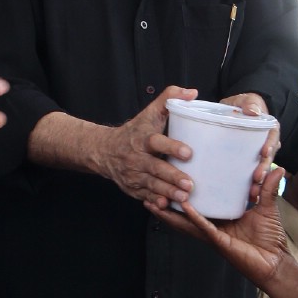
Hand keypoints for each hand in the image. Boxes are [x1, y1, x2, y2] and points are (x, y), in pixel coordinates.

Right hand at [98, 86, 198, 207]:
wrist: (105, 150)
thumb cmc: (134, 131)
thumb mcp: (149, 113)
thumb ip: (169, 99)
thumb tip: (192, 92)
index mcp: (143, 138)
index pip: (157, 142)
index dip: (172, 147)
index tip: (188, 153)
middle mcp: (137, 157)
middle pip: (155, 168)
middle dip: (172, 177)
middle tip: (189, 183)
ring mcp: (134, 174)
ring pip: (152, 185)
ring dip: (168, 191)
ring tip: (184, 197)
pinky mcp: (133, 188)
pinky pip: (144, 196)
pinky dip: (154, 201)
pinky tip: (166, 205)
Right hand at [148, 165, 288, 284]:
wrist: (276, 263)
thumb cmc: (270, 240)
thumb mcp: (267, 207)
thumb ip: (267, 188)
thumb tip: (278, 168)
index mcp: (220, 219)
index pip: (199, 204)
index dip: (186, 193)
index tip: (174, 177)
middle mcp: (213, 227)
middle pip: (184, 215)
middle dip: (168, 204)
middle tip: (152, 189)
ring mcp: (214, 235)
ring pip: (186, 222)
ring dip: (170, 213)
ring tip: (154, 200)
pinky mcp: (220, 241)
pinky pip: (203, 227)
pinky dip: (193, 217)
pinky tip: (183, 207)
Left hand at [220, 92, 277, 196]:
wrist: (238, 111)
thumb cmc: (242, 104)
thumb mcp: (246, 100)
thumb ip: (250, 103)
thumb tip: (252, 111)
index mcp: (269, 128)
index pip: (272, 137)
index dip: (270, 145)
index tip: (265, 153)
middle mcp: (268, 143)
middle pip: (268, 158)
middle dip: (264, 169)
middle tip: (257, 178)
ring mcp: (260, 155)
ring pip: (262, 169)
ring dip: (259, 182)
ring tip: (253, 194)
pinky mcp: (250, 163)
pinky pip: (252, 175)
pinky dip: (251, 186)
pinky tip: (245, 197)